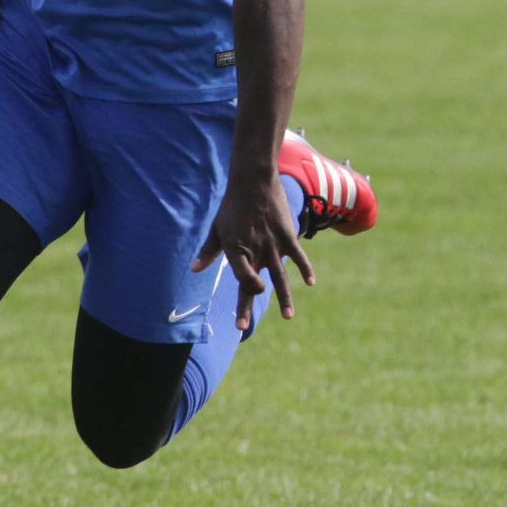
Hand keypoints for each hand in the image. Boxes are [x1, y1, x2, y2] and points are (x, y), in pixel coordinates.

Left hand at [194, 172, 313, 332]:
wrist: (254, 180)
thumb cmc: (232, 205)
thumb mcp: (217, 228)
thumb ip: (208, 251)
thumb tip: (194, 270)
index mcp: (235, 249)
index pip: (239, 277)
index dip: (242, 291)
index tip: (245, 300)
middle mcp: (254, 251)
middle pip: (252, 284)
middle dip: (246, 307)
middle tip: (241, 327)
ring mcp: (273, 245)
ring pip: (280, 278)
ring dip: (284, 299)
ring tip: (288, 317)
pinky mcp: (288, 236)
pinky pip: (298, 257)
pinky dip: (305, 269)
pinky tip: (311, 282)